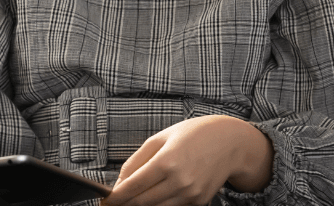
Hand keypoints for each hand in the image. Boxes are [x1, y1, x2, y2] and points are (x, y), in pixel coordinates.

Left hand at [101, 115, 272, 205]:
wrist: (229, 143)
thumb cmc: (192, 135)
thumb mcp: (159, 139)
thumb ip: (136, 161)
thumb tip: (120, 183)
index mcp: (166, 161)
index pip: (133, 187)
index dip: (115, 198)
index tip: (104, 201)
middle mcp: (180, 181)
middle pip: (142, 202)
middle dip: (124, 204)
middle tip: (113, 203)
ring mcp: (191, 194)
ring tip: (130, 200)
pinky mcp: (199, 202)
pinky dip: (158, 205)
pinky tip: (152, 197)